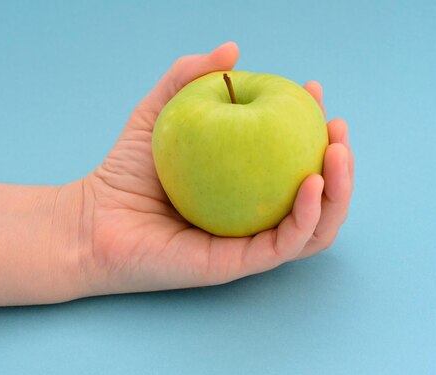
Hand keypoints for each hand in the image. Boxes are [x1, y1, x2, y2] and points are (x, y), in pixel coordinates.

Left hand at [78, 41, 354, 295]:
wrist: (94, 219)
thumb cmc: (125, 170)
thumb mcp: (160, 111)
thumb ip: (189, 76)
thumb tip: (233, 49)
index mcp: (246, 186)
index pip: (294, 159)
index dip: (312, 125)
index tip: (312, 91)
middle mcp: (254, 215)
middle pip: (317, 198)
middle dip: (341, 164)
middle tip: (338, 129)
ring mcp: (248, 242)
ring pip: (314, 228)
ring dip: (340, 193)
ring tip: (339, 154)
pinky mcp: (237, 264)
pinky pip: (285, 245)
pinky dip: (308, 216)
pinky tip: (313, 184)